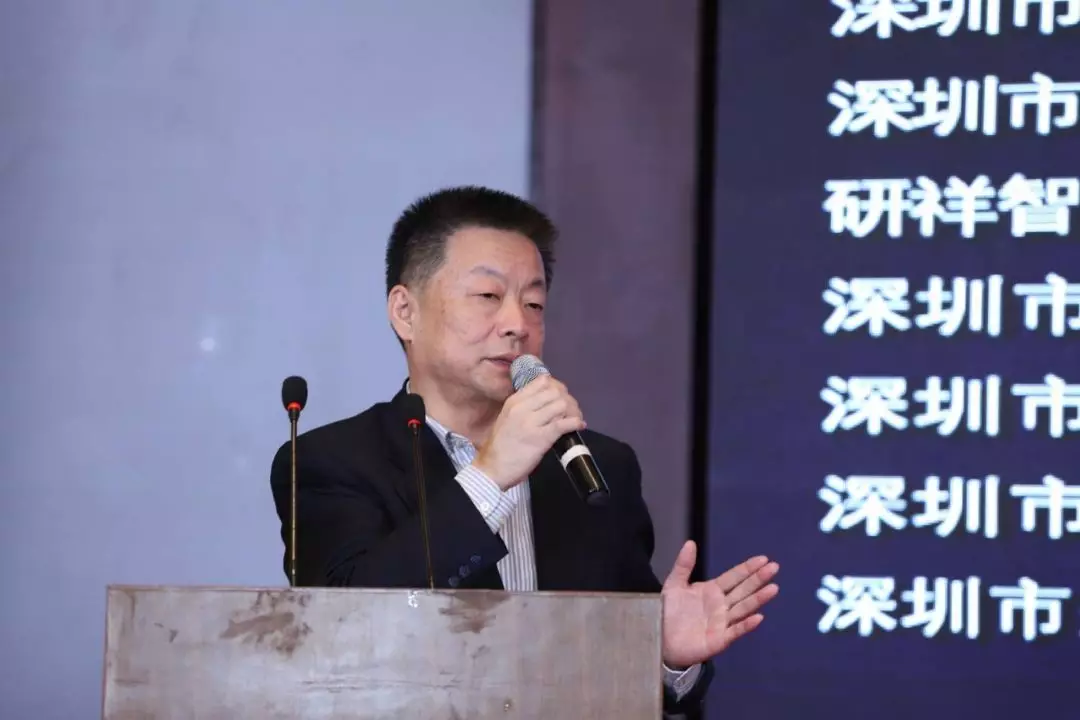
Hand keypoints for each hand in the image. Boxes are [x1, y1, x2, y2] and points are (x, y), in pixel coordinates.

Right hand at [474, 374, 584, 490]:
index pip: (542, 381)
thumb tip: (546, 401)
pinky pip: (563, 424)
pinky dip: (575, 423)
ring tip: (574, 419)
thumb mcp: (508, 418)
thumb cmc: (501, 446)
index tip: (562, 397)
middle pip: (555, 392)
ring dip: (572, 411)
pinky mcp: (540, 438)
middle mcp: (522, 408)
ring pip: (561, 405)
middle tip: (571, 410)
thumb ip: (524, 407)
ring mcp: (531, 422)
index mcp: (514, 401)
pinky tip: (579, 426)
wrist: (492, 469)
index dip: (557, 387)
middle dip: (567, 399)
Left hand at [659, 540, 778, 669]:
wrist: (661, 640)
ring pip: (743, 608)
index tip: (764, 559)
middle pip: (743, 590)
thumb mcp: (674, 585)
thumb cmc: (670, 613)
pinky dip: (746, 625)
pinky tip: (758, 617)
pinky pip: (735, 631)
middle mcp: (722, 605)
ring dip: (758, 599)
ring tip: (773, 588)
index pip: (734, 577)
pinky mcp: (719, 640)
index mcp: (713, 590)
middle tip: (774, 567)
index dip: (748, 568)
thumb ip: (683, 565)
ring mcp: (723, 622)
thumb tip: (690, 542)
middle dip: (758, 579)